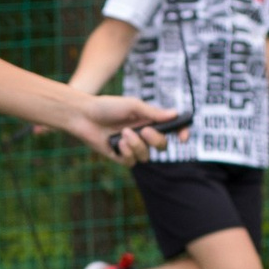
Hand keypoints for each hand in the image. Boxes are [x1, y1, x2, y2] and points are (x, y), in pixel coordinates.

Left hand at [59, 94, 185, 165]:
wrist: (84, 116)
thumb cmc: (107, 106)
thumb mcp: (132, 106)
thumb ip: (153, 113)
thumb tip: (175, 114)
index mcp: (148, 121)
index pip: (171, 129)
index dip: (181, 133)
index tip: (184, 137)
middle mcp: (142, 135)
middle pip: (162, 146)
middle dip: (155, 140)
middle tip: (144, 130)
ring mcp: (131, 147)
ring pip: (146, 156)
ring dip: (136, 145)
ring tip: (123, 133)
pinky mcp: (120, 156)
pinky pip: (131, 162)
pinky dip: (126, 152)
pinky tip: (117, 143)